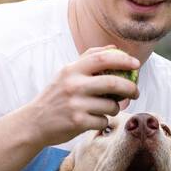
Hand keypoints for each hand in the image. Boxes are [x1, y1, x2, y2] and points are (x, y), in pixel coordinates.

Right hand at [26, 46, 140, 146]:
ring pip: (111, 105)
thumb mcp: (66, 73)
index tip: (136, 64)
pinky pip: (103, 121)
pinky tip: (94, 120)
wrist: (34, 122)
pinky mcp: (78, 122)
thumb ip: (88, 59)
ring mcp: (76, 104)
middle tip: (135, 92)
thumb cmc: (55, 96)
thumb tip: (113, 48)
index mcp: (72, 70)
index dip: (123, 59)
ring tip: (107, 108)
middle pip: (113, 82)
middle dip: (130, 87)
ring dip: (115, 108)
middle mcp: (74, 85)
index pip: (103, 58)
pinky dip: (103, 121)